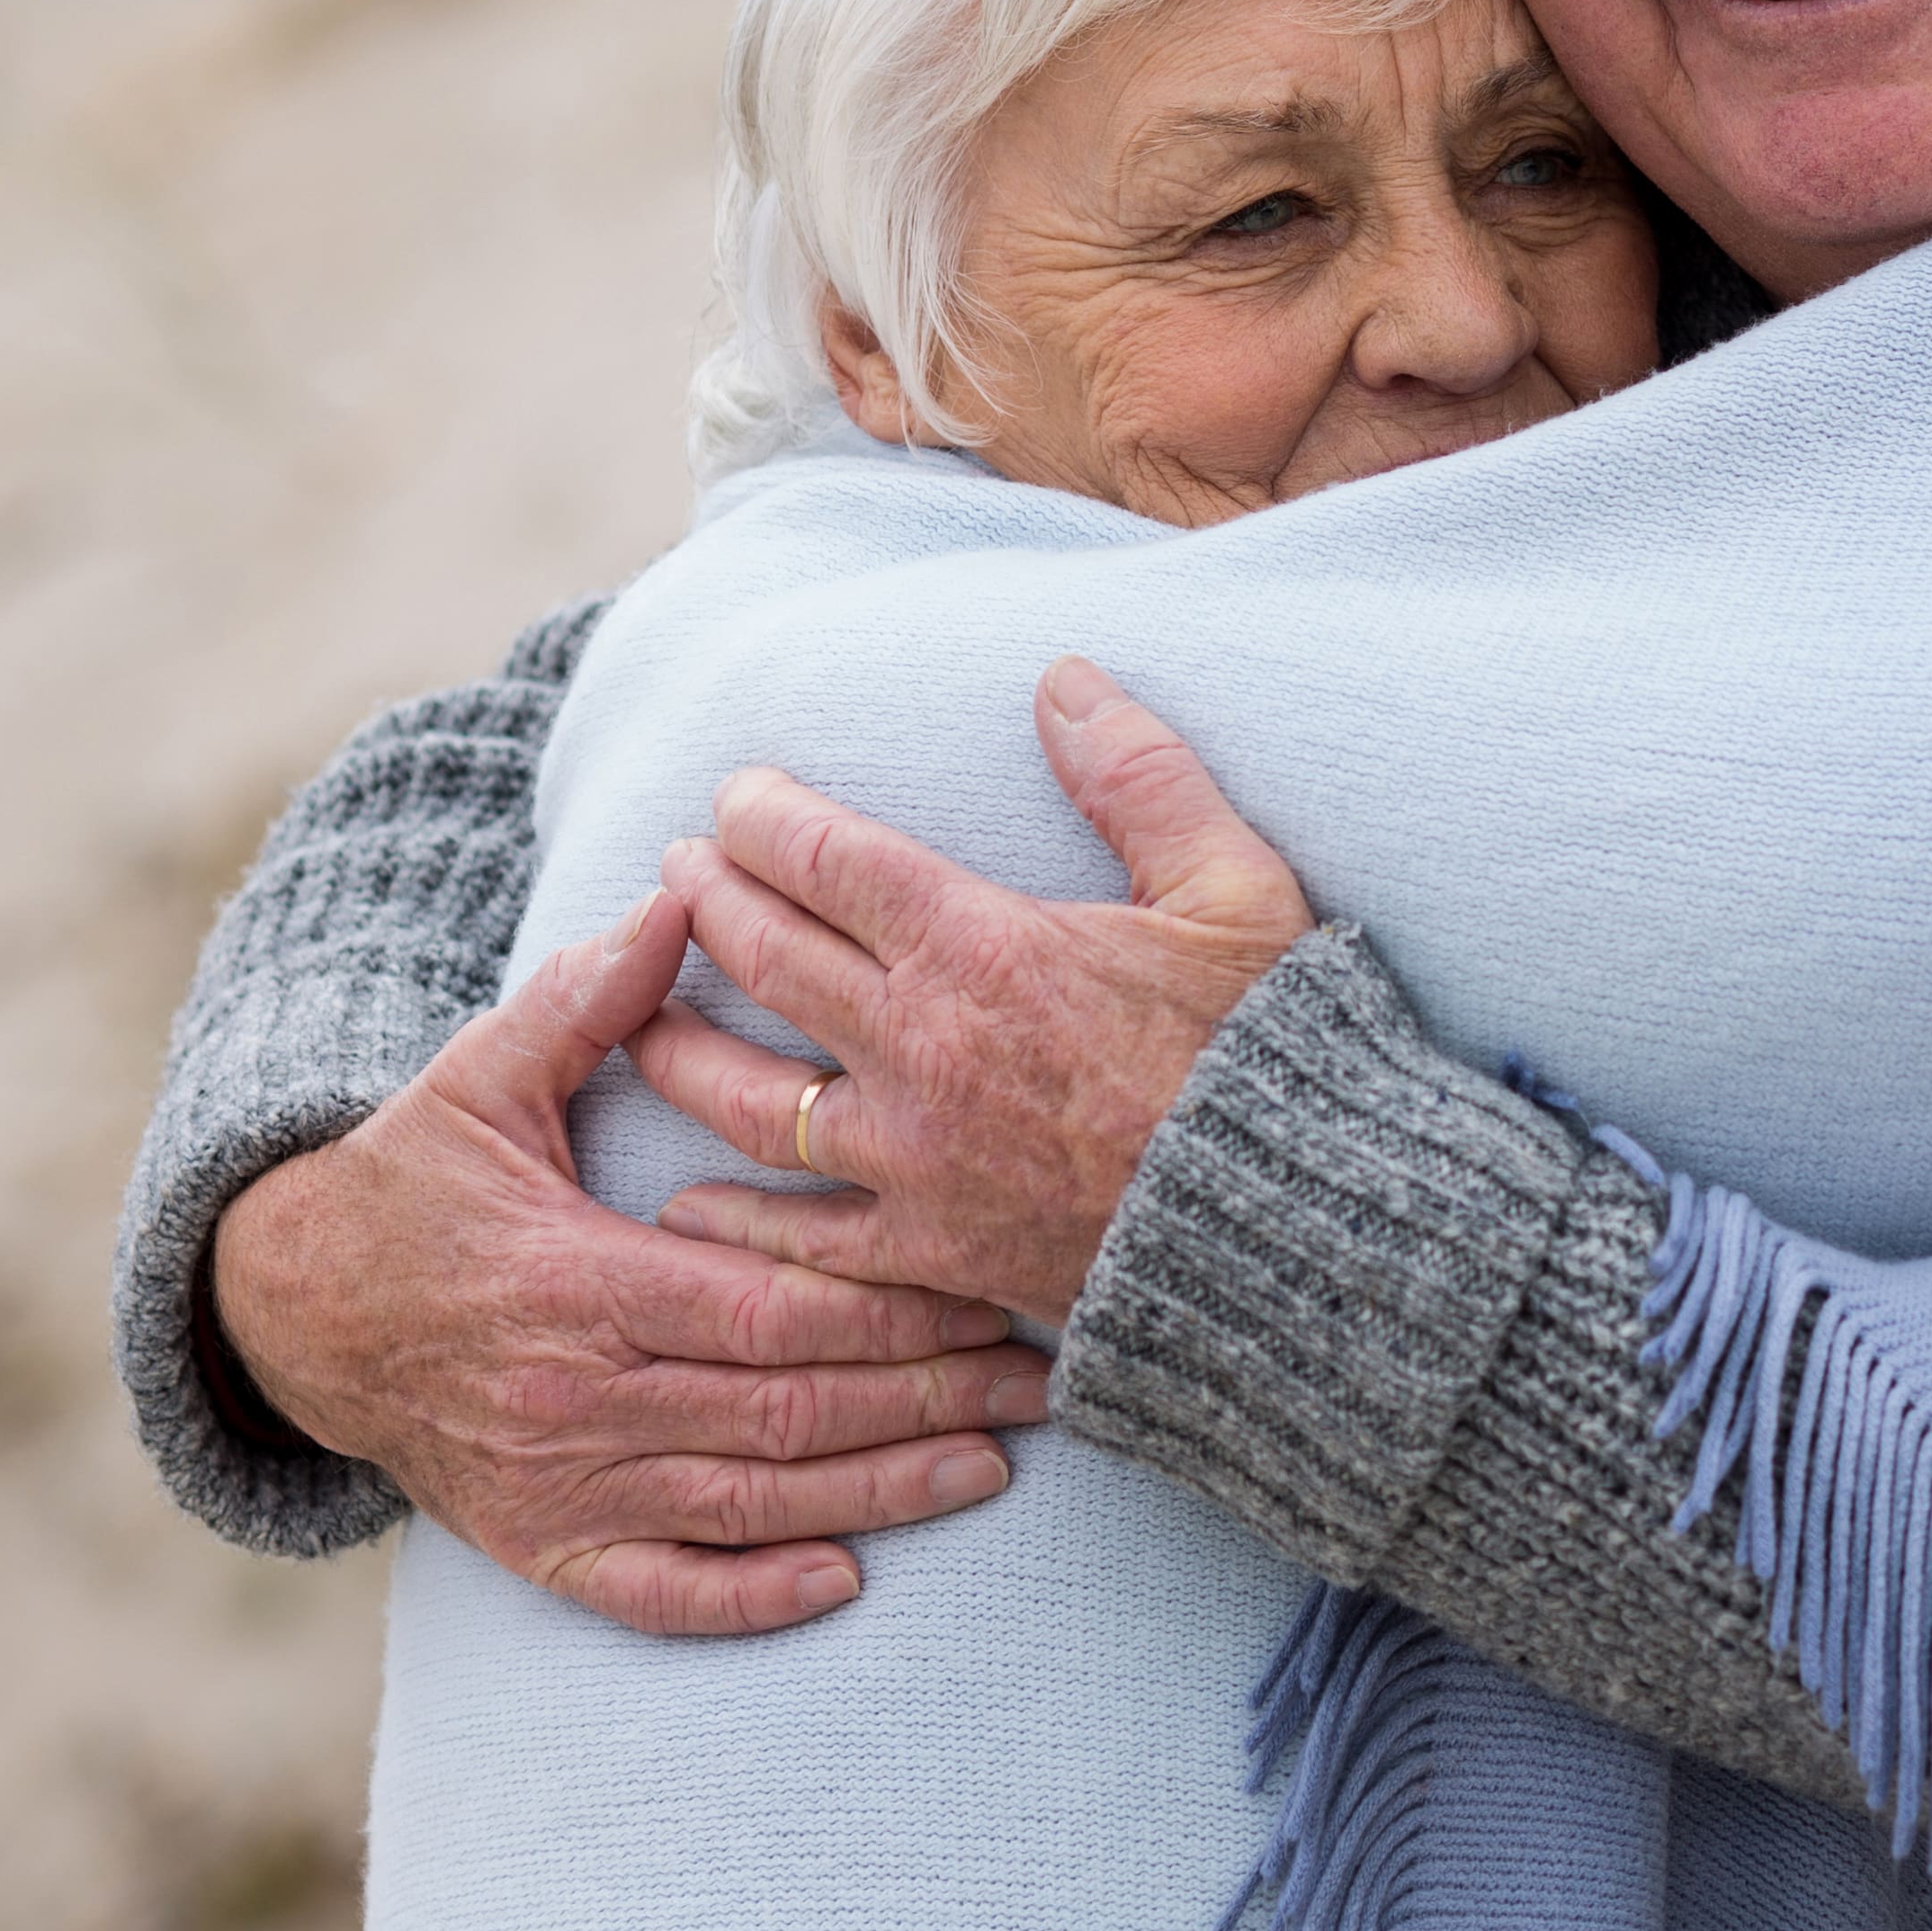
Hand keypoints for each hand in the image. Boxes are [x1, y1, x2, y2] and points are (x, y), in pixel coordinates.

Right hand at [207, 885, 1053, 1636]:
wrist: (290, 1308)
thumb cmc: (414, 1179)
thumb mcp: (482, 1077)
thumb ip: (590, 999)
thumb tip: (680, 899)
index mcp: (578, 1279)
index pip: (769, 1309)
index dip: (888, 1310)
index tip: (989, 1287)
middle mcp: (576, 1395)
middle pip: (782, 1411)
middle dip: (922, 1397)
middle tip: (1038, 1378)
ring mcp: (556, 1484)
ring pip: (745, 1503)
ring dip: (876, 1493)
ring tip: (990, 1464)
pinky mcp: (536, 1544)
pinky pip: (655, 1594)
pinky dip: (749, 1598)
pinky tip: (843, 1580)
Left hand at [638, 657, 1312, 1322]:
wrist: (1290, 1227)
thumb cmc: (1268, 1051)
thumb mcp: (1233, 887)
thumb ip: (1140, 776)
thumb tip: (1062, 680)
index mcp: (980, 944)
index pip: (827, 857)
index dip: (765, 816)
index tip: (737, 796)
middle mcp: (917, 1046)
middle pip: (766, 956)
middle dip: (708, 899)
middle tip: (677, 871)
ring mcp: (911, 1158)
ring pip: (744, 1095)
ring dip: (679, 1046)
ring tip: (641, 1019)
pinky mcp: (926, 1250)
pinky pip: (799, 1238)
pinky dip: (732, 1217)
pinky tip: (687, 1200)